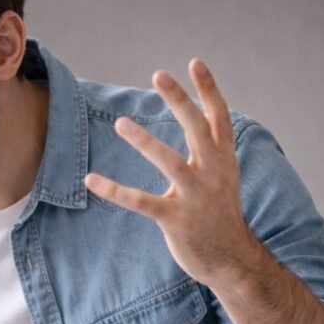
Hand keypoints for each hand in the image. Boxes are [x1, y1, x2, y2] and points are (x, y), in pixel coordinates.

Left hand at [84, 59, 261, 289]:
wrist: (232, 260)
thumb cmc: (220, 215)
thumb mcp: (222, 177)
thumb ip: (211, 150)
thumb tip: (200, 120)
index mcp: (224, 160)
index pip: (218, 117)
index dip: (208, 89)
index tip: (194, 62)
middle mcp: (213, 173)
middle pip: (197, 128)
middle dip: (180, 99)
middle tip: (159, 74)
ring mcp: (195, 197)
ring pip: (170, 162)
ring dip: (145, 141)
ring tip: (121, 123)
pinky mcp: (176, 220)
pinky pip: (141, 202)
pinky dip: (115, 190)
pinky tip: (91, 180)